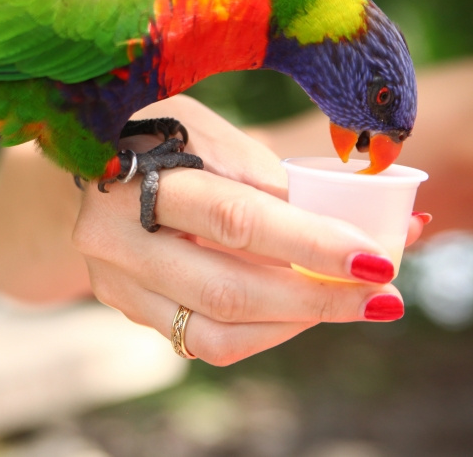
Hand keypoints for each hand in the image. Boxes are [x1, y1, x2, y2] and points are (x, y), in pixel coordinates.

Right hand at [71, 96, 425, 365]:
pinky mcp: (127, 308)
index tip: (377, 257)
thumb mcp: (207, 131)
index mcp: (133, 177)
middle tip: (385, 294)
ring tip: (351, 303)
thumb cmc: (159, 134)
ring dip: (296, 323)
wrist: (86, 163)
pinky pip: (202, 340)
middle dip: (318, 298)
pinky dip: (263, 329)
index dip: (309, 243)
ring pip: (215, 333)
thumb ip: (267, 177)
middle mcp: (114, 240)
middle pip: (227, 291)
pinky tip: (299, 308)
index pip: (234, 219)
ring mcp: (116, 283)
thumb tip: (353, 222)